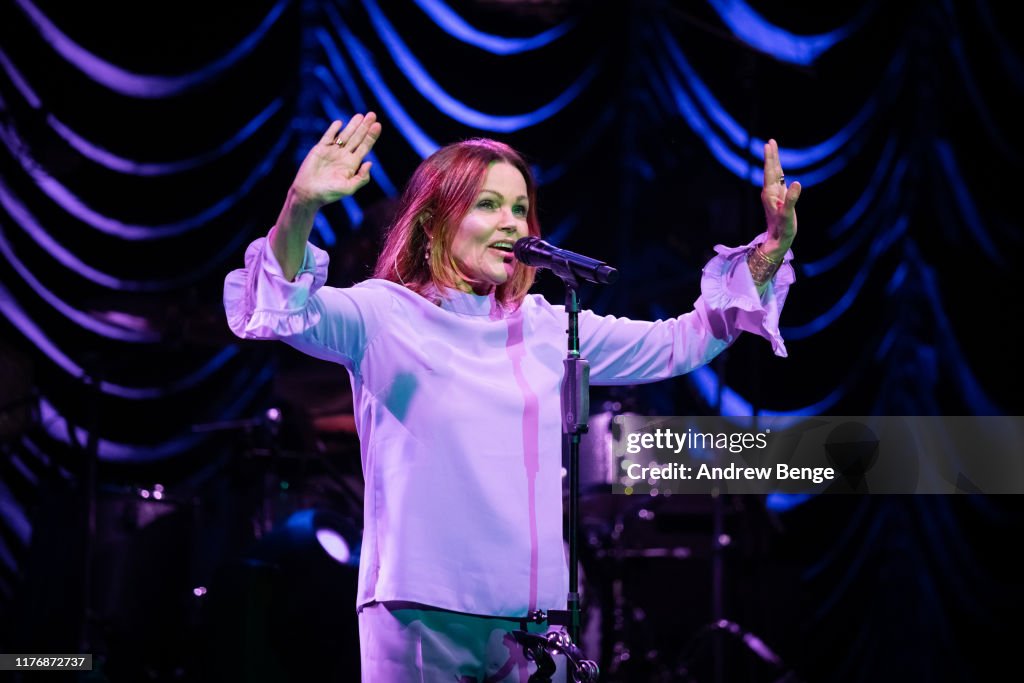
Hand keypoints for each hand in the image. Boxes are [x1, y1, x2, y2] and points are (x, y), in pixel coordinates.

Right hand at [290, 112, 382, 207]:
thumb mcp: (349, 188)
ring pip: (345, 135)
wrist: (309, 193)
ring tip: (360, 115)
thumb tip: (370, 163)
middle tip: (372, 115)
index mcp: (352, 164)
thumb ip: (361, 178)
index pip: (364, 147)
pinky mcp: (320, 149)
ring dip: (352, 125)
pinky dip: (333, 129)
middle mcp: (344, 156)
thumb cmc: (329, 193)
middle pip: (357, 138)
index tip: (378, 125)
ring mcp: (332, 151)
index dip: (371, 136)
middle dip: (365, 127)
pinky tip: (339, 123)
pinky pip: (328, 137)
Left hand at [760, 139, 800, 259]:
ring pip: (775, 175)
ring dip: (774, 162)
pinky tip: (780, 170)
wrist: (778, 241)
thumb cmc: (782, 229)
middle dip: (771, 156)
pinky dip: (779, 173)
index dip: (770, 157)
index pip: (771, 171)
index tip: (769, 144)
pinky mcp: (779, 200)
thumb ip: (791, 199)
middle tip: (770, 142)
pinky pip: (779, 182)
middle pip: (771, 170)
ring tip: (773, 151)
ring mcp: (774, 196)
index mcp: (770, 193)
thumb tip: (797, 183)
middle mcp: (770, 192)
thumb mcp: (788, 214)